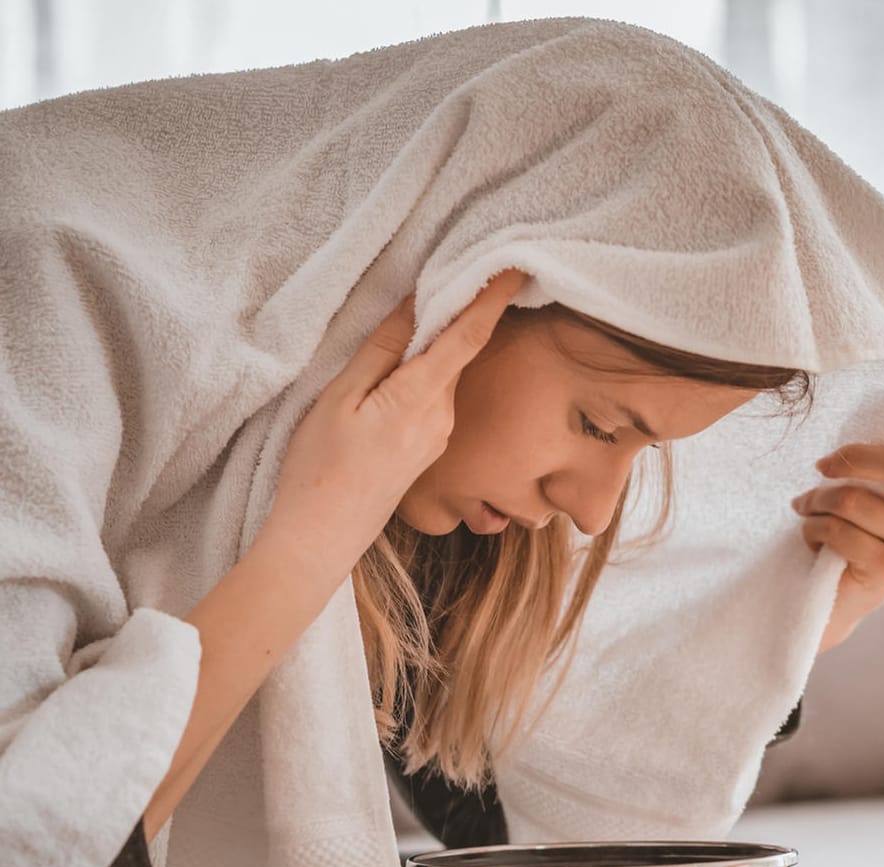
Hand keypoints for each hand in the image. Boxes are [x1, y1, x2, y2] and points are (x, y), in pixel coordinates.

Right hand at [262, 268, 527, 577]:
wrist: (322, 536)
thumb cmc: (321, 466)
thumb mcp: (341, 398)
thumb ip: (381, 351)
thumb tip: (414, 306)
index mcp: (422, 398)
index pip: (469, 336)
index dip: (493, 298)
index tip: (516, 267)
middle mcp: (444, 417)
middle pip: (460, 350)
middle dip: (463, 312)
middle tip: (463, 268)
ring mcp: (440, 435)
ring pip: (447, 373)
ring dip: (442, 342)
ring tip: (429, 307)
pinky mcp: (430, 447)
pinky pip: (436, 394)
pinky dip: (431, 370)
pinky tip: (409, 361)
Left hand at [793, 396, 883, 653]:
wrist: (835, 598)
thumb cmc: (849, 532)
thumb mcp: (869, 490)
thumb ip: (880, 462)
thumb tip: (872, 411)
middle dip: (853, 458)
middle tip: (820, 464)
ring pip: (855, 500)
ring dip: (816, 501)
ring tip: (805, 507)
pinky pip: (839, 531)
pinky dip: (813, 528)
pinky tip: (812, 536)